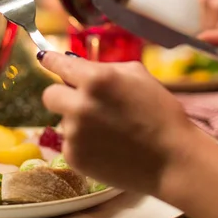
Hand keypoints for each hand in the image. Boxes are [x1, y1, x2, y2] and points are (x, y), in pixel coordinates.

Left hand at [40, 53, 199, 194]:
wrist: (172, 158)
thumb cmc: (161, 113)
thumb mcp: (139, 75)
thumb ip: (105, 68)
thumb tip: (77, 65)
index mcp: (96, 79)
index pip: (58, 64)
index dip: (51, 61)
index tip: (45, 59)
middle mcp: (79, 105)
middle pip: (50, 94)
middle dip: (64, 95)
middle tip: (83, 102)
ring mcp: (74, 133)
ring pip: (63, 120)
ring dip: (78, 121)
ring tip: (109, 130)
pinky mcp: (74, 157)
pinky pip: (70, 142)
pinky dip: (84, 143)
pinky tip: (108, 146)